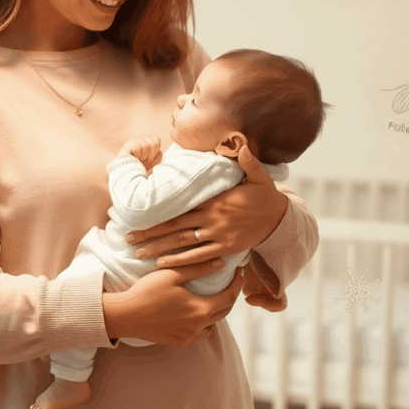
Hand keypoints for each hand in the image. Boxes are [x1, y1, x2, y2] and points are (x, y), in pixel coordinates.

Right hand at [118, 136, 162, 169]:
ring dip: (143, 156)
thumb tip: (161, 150)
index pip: (156, 140)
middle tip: (143, 160)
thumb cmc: (141, 168)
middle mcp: (139, 138)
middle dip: (150, 155)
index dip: (155, 151)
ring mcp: (132, 140)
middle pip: (153, 142)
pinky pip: (137, 147)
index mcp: (146, 140)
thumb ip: (159, 154)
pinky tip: (133, 158)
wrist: (130, 175)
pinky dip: (137, 155)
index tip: (149, 158)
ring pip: (146, 145)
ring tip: (138, 159)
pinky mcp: (127, 144)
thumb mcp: (153, 161)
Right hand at [118, 262, 247, 345]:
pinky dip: (204, 323)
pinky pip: (200, 334)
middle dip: (230, 296)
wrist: (126, 316)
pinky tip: (198, 313)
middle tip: (230, 282)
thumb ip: (198, 268)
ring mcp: (189, 337)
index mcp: (200, 309)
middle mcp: (199, 326)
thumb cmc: (147, 291)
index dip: (237, 284)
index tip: (240, 272)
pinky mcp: (179, 342)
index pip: (229, 296)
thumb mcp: (172, 275)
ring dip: (217, 311)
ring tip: (214, 297)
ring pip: (213, 325)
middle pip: (224, 311)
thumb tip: (221, 262)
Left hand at [125, 146, 288, 266]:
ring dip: (159, 250)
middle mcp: (212, 218)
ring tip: (138, 254)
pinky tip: (163, 265)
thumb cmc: (264, 195)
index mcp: (213, 200)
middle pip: (174, 227)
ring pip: (183, 244)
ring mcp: (218, 235)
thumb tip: (241, 143)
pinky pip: (199, 256)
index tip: (137, 215)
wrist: (281, 219)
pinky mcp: (225, 248)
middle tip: (127, 238)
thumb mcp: (258, 175)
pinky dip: (181, 261)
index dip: (157, 212)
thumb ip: (247, 161)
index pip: (179, 207)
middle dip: (149, 234)